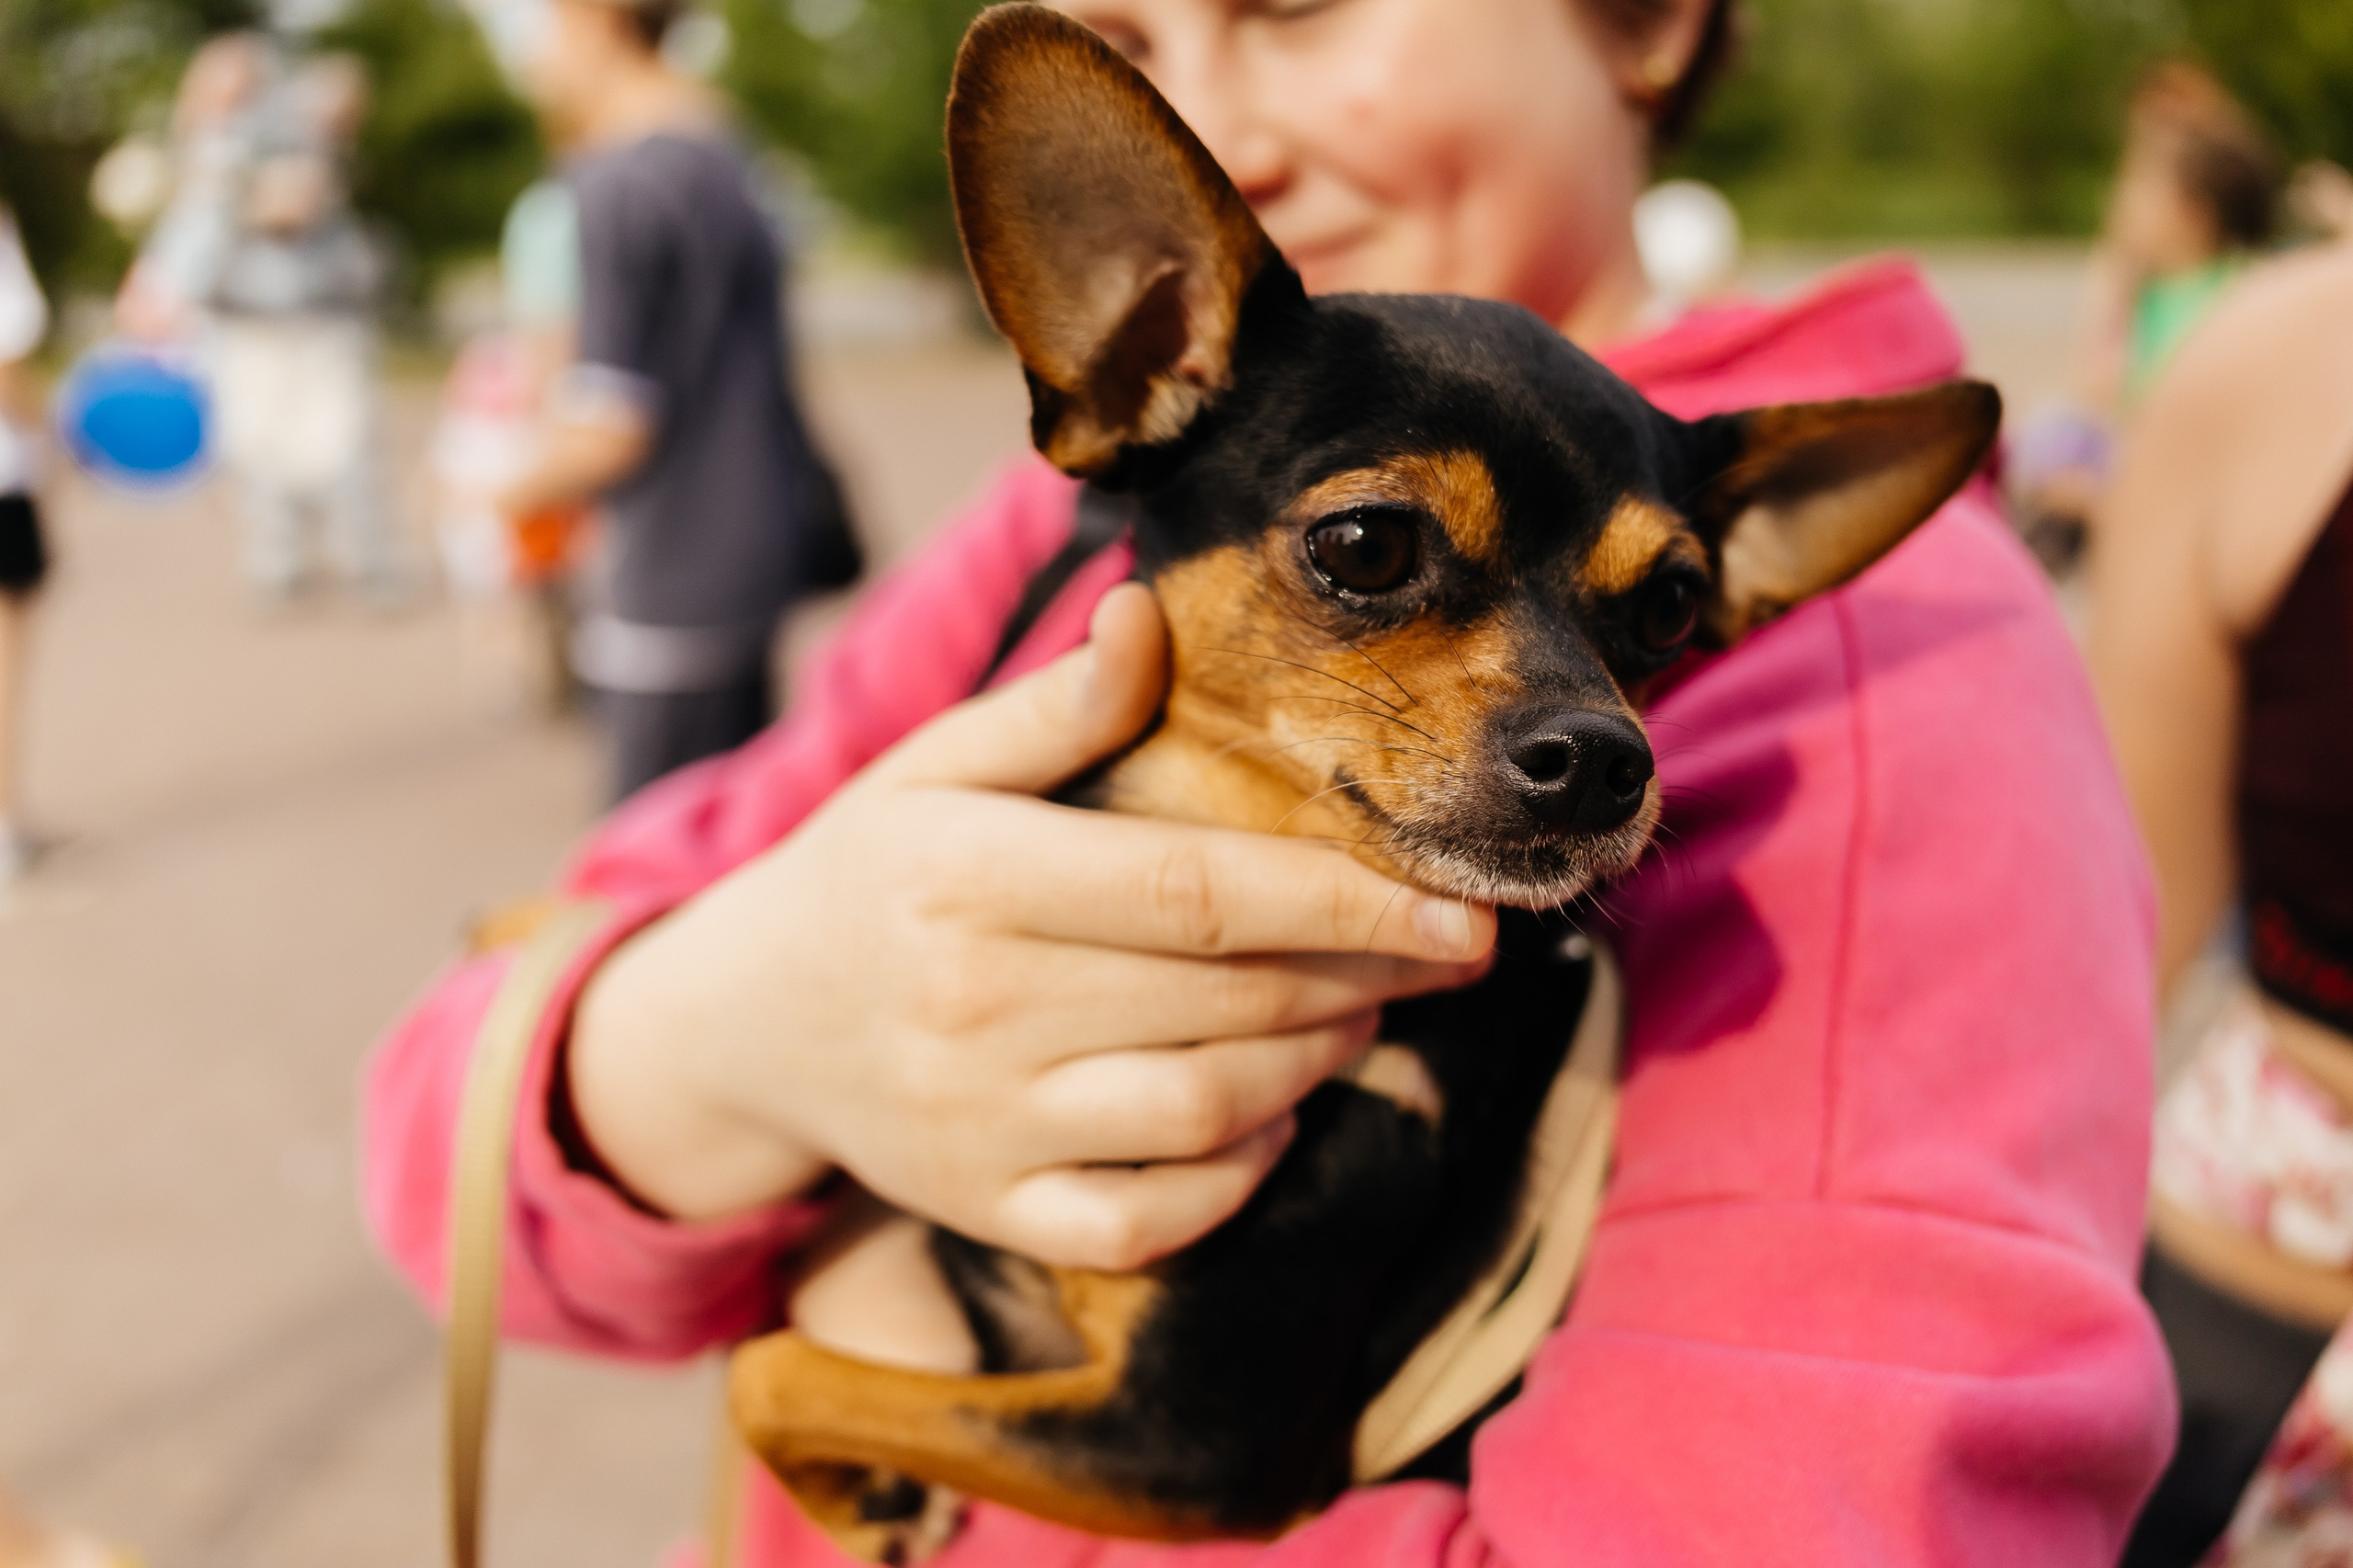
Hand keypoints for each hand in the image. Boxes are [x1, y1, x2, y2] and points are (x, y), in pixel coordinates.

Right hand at [569, 584, 1494, 1269]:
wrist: (741, 1025)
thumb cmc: (867, 873)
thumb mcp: (931, 767)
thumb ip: (1051, 706)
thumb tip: (1149, 611)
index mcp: (969, 874)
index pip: (1198, 891)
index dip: (1347, 902)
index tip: (1460, 910)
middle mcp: (974, 1004)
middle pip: (1227, 1001)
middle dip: (1364, 978)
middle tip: (1430, 952)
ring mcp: (977, 1122)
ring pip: (1207, 1110)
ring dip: (1318, 1065)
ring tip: (1359, 1014)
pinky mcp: (983, 1209)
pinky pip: (1147, 1220)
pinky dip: (1237, 1178)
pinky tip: (1271, 1116)